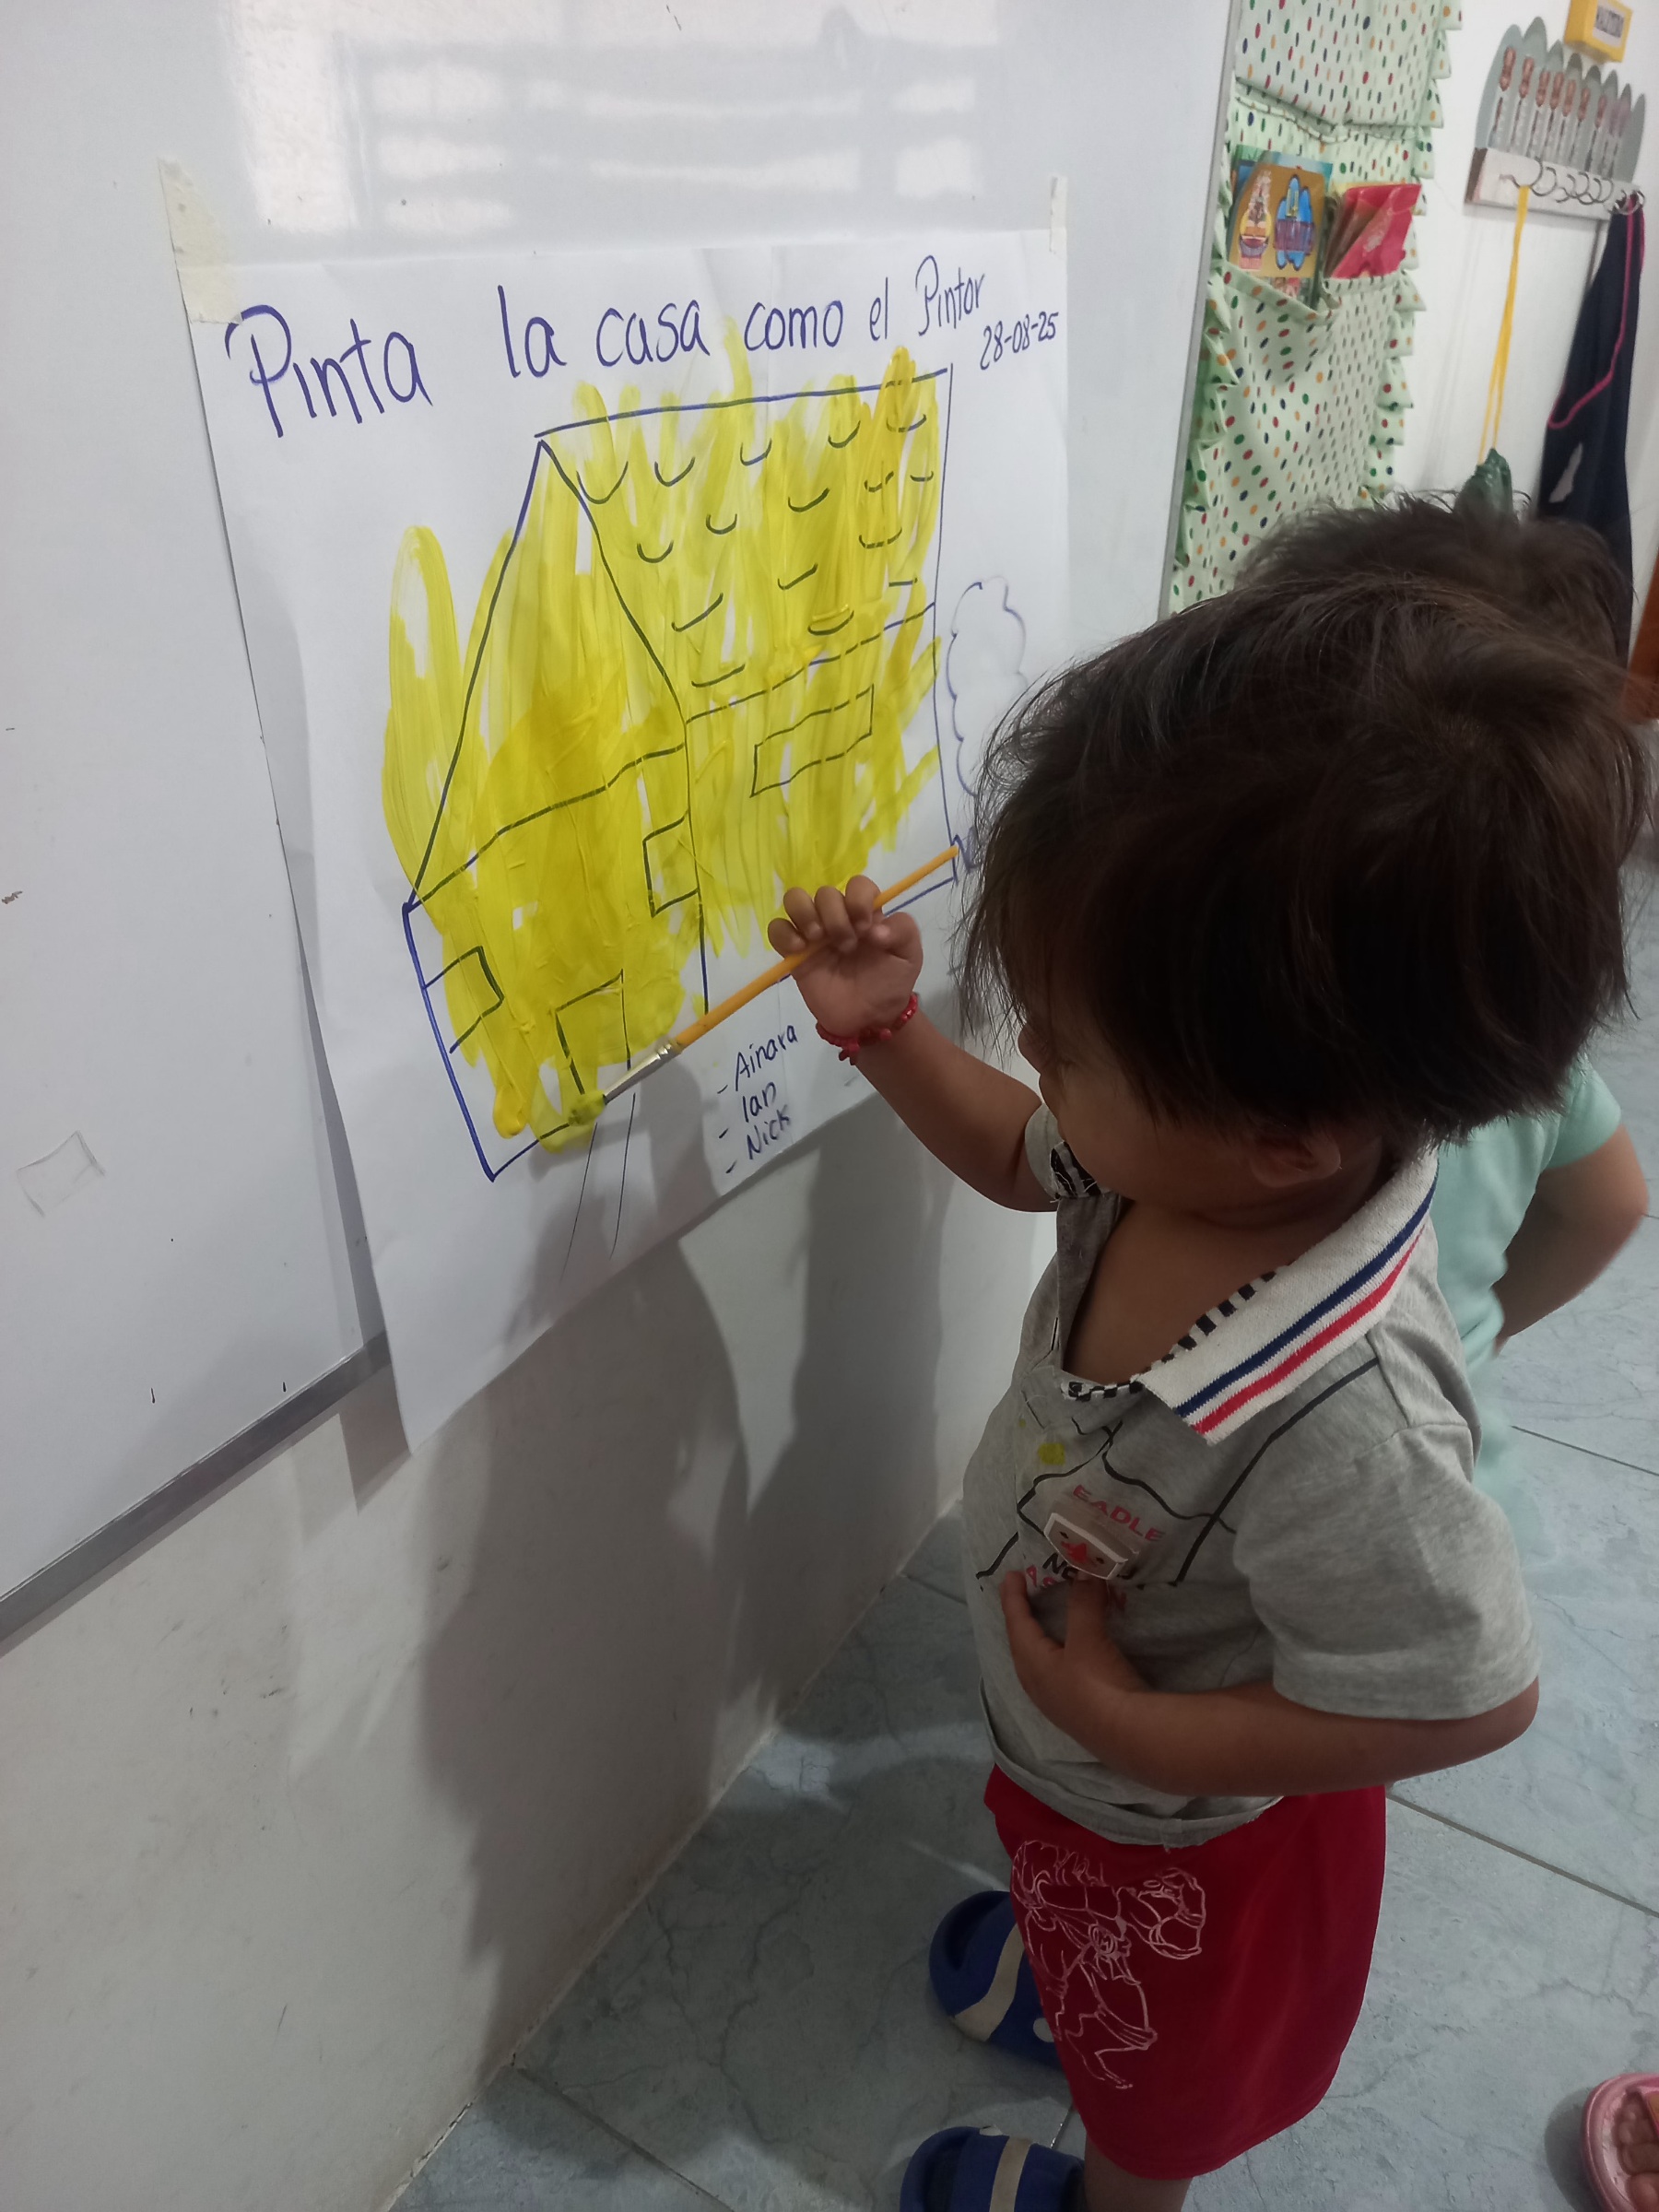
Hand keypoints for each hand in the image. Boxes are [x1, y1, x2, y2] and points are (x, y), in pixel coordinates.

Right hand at [767, 876, 922, 1036]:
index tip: (865, 928)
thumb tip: (875, 928)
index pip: (857, 885)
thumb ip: (903, 931)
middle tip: (847, 946)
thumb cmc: (890, 983)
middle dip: (836, 916)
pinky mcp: (794, 953)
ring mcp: (814, 933)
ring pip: (795, 899)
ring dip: (806, 913)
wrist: (869, 1018)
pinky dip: (784, 933)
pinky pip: (777, 929)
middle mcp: (838, 917)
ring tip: (818, 938)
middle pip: (825, 893)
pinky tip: (800, 949)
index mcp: (865, 913)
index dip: (858, 899)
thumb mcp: (910, 956)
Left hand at [1000, 1573, 1148, 1752]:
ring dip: (1035, 1642)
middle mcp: (1037, 1686)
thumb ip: (1083, 1603)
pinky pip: (1054, 1677)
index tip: (1011, 1576)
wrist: (1128, 1736)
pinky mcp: (1075, 1714)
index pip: (1017, 1624)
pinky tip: (1065, 1662)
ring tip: (1039, 1628)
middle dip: (1019, 1621)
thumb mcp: (1088, 1637)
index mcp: (1032, 1664)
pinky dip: (1054, 1659)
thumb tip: (1083, 1571)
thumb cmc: (1098, 1683)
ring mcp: (1055, 1704)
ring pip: (1036, 1665)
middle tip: (1020, 1598)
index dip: (1013, 1598)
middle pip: (1021, 1646)